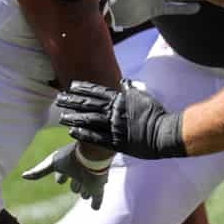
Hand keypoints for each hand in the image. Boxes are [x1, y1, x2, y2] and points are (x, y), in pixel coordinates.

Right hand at [21, 142, 111, 209]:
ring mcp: (90, 180)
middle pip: (76, 181)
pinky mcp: (98, 187)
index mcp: (69, 165)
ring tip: (85, 195)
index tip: (60, 180)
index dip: (61, 176)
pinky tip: (96, 207)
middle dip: (75, 184)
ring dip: (85, 192)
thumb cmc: (71, 157)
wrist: (93, 155)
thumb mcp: (52, 164)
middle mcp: (80, 173)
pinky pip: (97, 198)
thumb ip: (39, 171)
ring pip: (87, 188)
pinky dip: (96, 203)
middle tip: (75, 188)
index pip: (63, 172)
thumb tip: (23, 176)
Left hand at [57, 80, 186, 159]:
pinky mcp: (116, 142)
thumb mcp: (143, 96)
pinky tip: (72, 132)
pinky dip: (83, 134)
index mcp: (120, 100)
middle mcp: (114, 112)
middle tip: (59, 99)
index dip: (83, 89)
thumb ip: (131, 89)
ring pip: (89, 120)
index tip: (71, 86)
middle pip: (89, 104)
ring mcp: (114, 127)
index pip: (97, 92)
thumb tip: (124, 81)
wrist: (164, 133)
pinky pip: (96, 137)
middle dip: (72, 101)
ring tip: (61, 116)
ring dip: (74, 117)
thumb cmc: (155, 114)